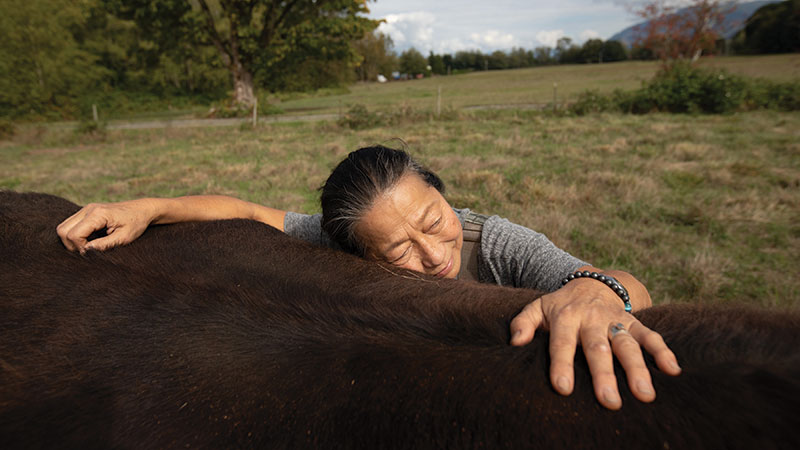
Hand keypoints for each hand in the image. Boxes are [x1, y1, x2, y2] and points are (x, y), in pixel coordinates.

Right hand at [57, 200, 155, 252]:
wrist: (142, 210)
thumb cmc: (136, 223)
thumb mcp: (124, 238)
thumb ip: (104, 245)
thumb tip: (86, 251)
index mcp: (97, 214)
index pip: (74, 234)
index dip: (80, 247)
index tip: (93, 252)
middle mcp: (88, 209)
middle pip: (62, 230)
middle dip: (72, 245)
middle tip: (90, 250)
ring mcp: (85, 209)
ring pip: (63, 227)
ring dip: (72, 240)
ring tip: (91, 245)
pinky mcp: (86, 212)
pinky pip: (71, 225)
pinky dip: (76, 235)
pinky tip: (91, 239)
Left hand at [509, 278, 680, 409]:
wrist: (591, 282)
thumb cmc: (560, 306)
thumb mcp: (538, 307)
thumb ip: (523, 323)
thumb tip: (515, 342)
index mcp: (566, 317)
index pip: (562, 343)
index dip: (562, 365)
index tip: (564, 388)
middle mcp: (592, 319)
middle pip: (598, 348)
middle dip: (604, 374)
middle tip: (610, 401)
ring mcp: (615, 320)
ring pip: (627, 344)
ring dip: (638, 368)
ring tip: (645, 394)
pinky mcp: (634, 322)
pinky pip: (650, 335)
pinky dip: (663, 351)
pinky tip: (673, 370)